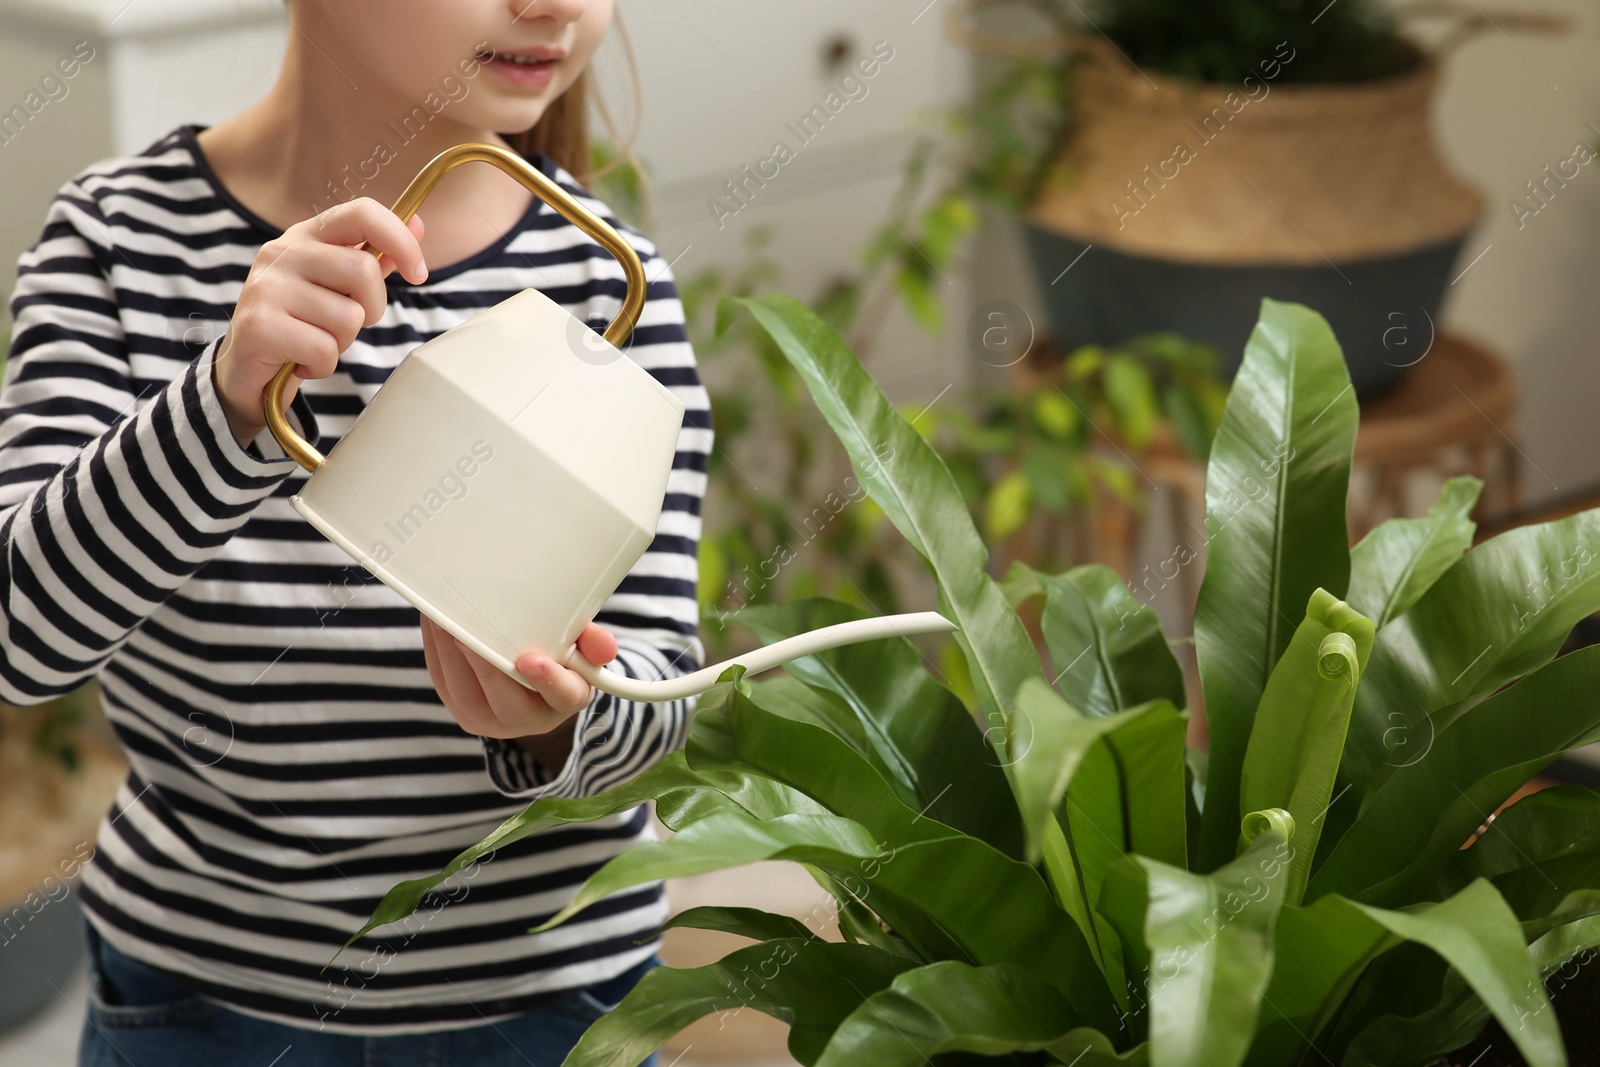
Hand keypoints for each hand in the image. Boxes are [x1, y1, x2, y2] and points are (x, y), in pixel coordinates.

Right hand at [214, 198, 428, 447]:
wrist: (247, 368)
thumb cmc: (302, 322)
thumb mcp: (337, 286)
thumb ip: (375, 256)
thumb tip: (419, 222)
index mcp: (307, 235)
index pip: (362, 213)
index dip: (400, 239)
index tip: (419, 273)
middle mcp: (282, 252)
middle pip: (363, 271)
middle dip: (371, 309)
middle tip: (346, 324)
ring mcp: (267, 286)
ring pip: (348, 317)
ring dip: (342, 342)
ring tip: (315, 341)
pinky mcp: (259, 325)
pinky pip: (324, 350)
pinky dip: (323, 366)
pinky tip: (301, 362)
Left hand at [420, 615, 617, 739]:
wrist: (534, 691)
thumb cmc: (560, 661)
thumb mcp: (584, 649)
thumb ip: (594, 643)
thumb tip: (603, 645)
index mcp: (565, 701)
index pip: (564, 696)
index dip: (548, 680)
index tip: (531, 660)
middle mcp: (529, 720)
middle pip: (506, 702)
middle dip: (484, 667)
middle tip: (466, 631)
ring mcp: (490, 721)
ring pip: (466, 696)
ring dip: (449, 656)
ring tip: (439, 619)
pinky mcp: (462, 711)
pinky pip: (444, 684)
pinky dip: (436, 653)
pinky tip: (432, 624)